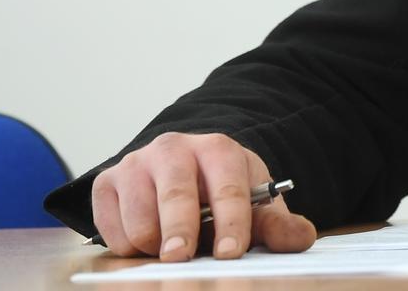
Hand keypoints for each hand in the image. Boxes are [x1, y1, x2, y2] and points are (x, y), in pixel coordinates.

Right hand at [90, 132, 315, 260]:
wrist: (178, 173)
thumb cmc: (221, 193)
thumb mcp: (253, 205)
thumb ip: (276, 225)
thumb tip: (301, 238)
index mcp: (218, 150)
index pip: (228, 188)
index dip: (231, 223)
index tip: (229, 254)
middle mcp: (174, 148)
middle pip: (177, 196)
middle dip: (181, 232)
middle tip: (181, 259)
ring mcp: (136, 162)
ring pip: (140, 216)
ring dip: (154, 245)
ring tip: (171, 247)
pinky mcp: (106, 182)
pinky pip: (111, 227)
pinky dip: (127, 246)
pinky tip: (145, 239)